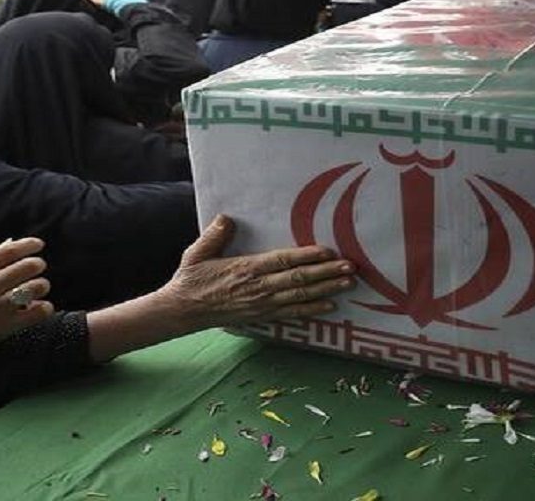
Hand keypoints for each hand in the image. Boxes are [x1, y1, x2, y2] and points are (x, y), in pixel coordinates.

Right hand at [0, 238, 52, 364]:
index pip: (7, 252)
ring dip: (41, 285)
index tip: (38, 244)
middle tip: (38, 266)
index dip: (27, 245)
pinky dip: (43, 309)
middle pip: (24, 268)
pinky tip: (41, 307)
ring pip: (32, 289)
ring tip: (40, 286)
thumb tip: (9, 243)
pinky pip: (34, 315)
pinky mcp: (0, 329)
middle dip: (36, 264)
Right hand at [157, 215, 355, 326]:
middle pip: (299, 279)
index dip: (307, 256)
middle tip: (351, 267)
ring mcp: (262, 304)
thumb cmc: (191, 279)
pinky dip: (312, 310)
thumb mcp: (197, 253)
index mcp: (245, 269)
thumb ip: (214, 235)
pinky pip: (292, 313)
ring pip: (300, 296)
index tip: (328, 251)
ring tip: (348, 283)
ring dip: (326, 290)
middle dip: (327, 273)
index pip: (282, 261)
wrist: (183, 311)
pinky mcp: (262, 316)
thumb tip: (227, 217)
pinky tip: (330, 305)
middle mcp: (258, 288)